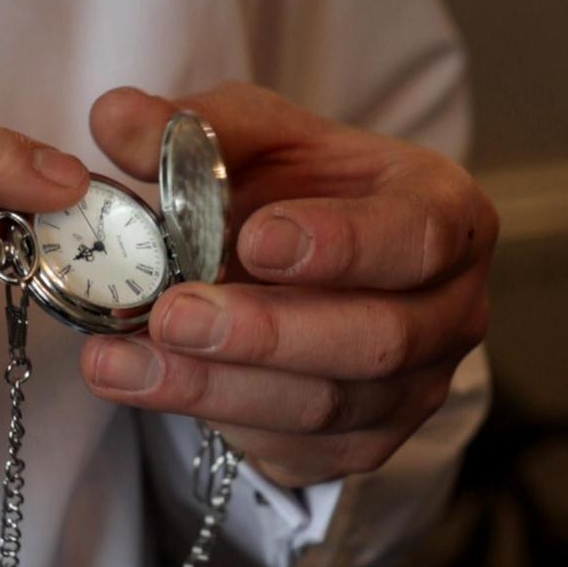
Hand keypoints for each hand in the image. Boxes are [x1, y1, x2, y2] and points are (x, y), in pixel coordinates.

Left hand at [78, 83, 494, 487]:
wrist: (311, 274)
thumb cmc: (301, 193)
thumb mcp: (261, 141)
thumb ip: (200, 129)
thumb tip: (116, 119)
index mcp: (448, 217)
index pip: (419, 237)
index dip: (343, 244)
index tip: (256, 239)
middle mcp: (451, 313)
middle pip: (377, 340)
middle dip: (265, 333)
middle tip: (173, 314)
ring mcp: (414, 391)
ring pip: (325, 406)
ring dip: (214, 386)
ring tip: (121, 359)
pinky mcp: (364, 446)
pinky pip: (293, 447)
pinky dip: (210, 418)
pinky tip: (141, 384)